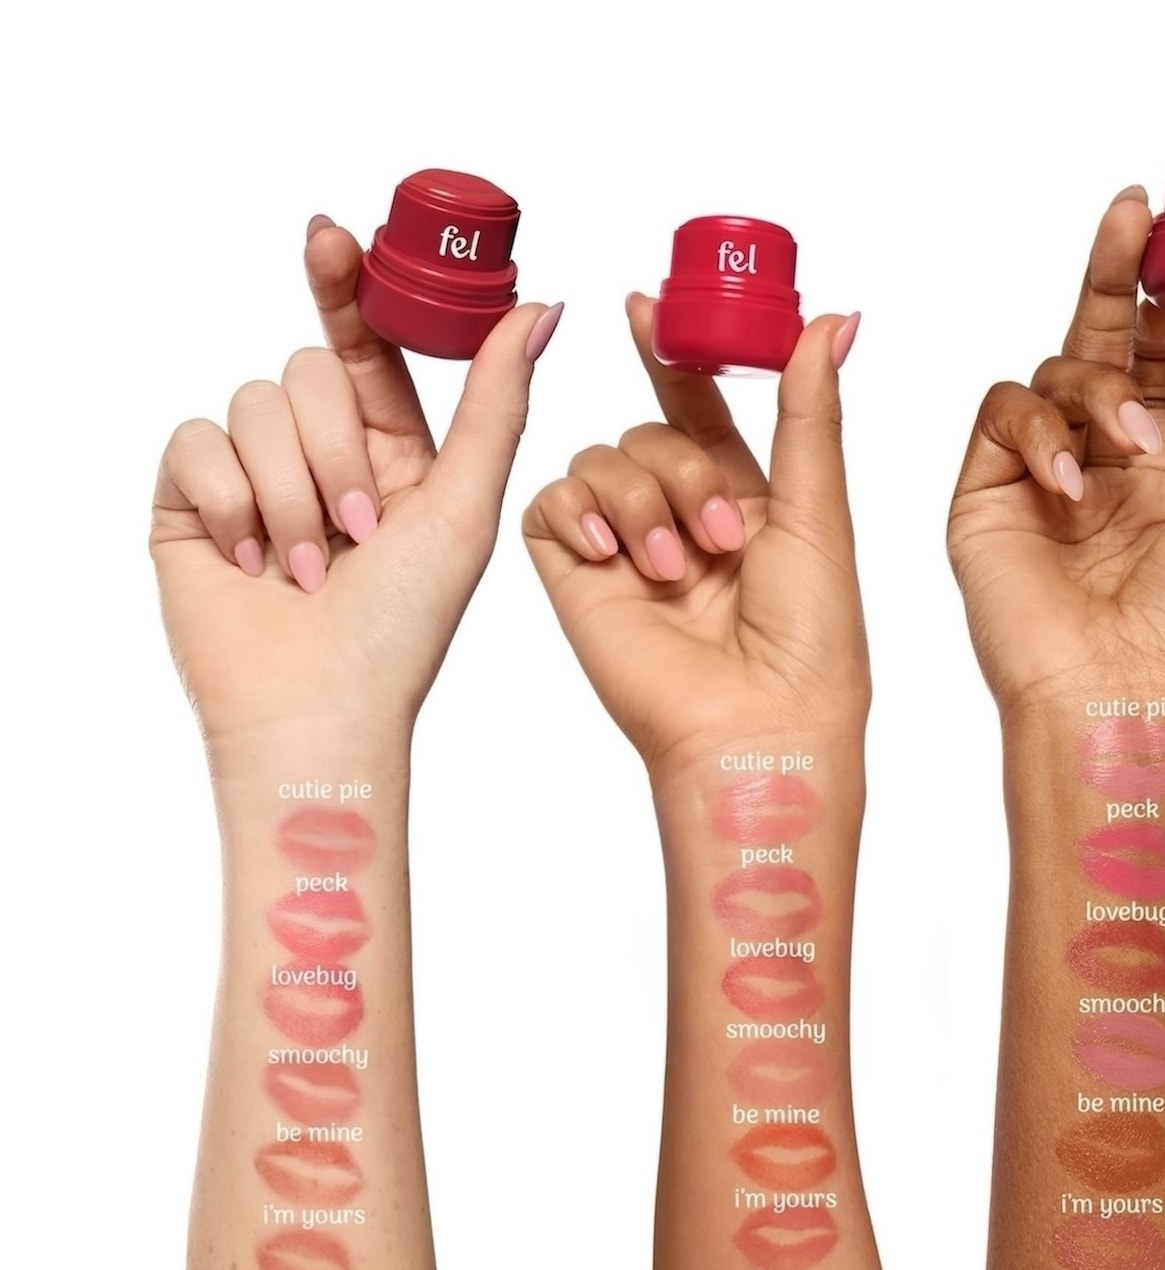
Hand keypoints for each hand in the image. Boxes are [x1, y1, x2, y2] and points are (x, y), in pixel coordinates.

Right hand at [151, 216, 561, 750]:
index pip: (363, 349)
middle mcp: (319, 456)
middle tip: (359, 533)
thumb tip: (543, 306)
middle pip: (306, 374)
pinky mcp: (191, 501)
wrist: (319, 709)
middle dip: (336, 455)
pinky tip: (252, 560)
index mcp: (391, 453)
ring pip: (253, 405)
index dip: (346, 287)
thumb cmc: (404, 627)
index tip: (332, 236)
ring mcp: (251, 476)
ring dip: (291, 494)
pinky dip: (230, 502)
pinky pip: (194, 442)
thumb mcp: (465, 506)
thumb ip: (497, 402)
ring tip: (309, 568)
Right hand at [523, 296, 864, 781]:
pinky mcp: (576, 577)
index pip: (696, 406)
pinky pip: (552, 504)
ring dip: (641, 498)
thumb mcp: (816, 509)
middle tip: (720, 535)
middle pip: (648, 429)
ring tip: (675, 567)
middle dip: (681, 466)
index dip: (671, 353)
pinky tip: (612, 554)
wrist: (757, 725)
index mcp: (745, 501)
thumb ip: (807, 409)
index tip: (646, 304)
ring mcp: (625, 550)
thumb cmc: (809, 641)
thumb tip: (834, 319)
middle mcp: (680, 520)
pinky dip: (580, 513)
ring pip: (601, 458)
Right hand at [947, 185, 1164, 715]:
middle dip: (1115, 275)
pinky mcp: (982, 497)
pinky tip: (1067, 478)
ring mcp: (1034, 481)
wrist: (1118, 692)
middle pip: (1097, 343)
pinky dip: (1036, 430)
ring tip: (1126, 444)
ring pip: (1048, 374)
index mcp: (1162, 474)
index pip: (1159, 360)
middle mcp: (1095, 469)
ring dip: (1094, 390)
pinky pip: (999, 417)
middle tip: (1134, 210)